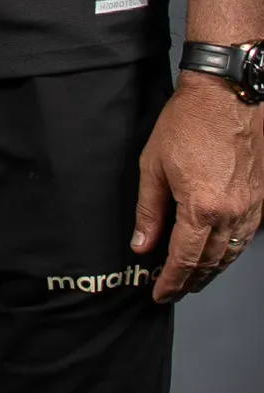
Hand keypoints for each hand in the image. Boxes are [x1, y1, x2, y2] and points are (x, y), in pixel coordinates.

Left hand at [132, 73, 263, 301]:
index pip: (185, 259)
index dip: (172, 281)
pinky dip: (228, 252)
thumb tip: (142, 245)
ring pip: (230, 254)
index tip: (159, 294)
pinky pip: (244, 238)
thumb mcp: (153, 166)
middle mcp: (231, 214)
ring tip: (192, 280)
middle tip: (172, 290)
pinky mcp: (260, 201)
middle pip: (210, 262)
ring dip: (211, 271)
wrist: (226, 98)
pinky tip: (216, 255)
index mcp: (202, 207)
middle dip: (190, 281)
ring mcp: (250, 209)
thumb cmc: (186, 124)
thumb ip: (149, 210)